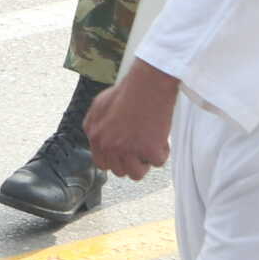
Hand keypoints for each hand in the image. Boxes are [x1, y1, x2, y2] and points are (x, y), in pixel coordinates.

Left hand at [85, 60, 179, 180]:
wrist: (146, 85)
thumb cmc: (127, 91)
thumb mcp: (100, 106)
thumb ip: (98, 126)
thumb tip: (102, 141)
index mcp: (95, 135)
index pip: (101, 163)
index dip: (114, 161)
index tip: (124, 157)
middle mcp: (109, 146)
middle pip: (119, 171)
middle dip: (131, 162)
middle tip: (140, 148)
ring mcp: (128, 150)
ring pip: (136, 174)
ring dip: (145, 162)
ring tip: (150, 146)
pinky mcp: (148, 151)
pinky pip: (158, 162)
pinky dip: (162, 151)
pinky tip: (160, 136)